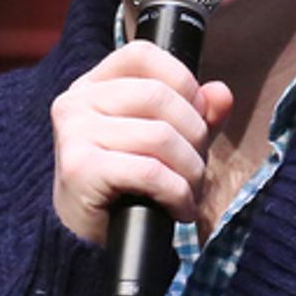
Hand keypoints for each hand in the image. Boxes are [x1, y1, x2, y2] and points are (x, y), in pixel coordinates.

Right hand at [50, 40, 232, 245]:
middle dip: (195, 136)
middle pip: (159, 96)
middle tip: (197, 168)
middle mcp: (77, 101)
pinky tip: (179, 208)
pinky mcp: (79, 167)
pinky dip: (177, 193)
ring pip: (160, 135)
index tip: (197, 115)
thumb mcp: (165, 142)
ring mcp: (74, 132)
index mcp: (94, 85)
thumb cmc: (126, 185)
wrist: (87, 240)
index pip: (144, 54)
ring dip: (190, 171)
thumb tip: (221, 94)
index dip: (182, 80)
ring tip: (190, 192)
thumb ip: (196, 114)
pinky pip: (150, 171)